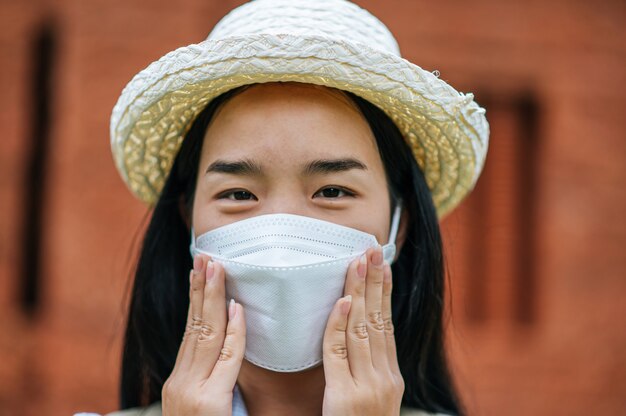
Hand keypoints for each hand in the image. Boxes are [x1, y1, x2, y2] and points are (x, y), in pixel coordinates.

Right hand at [162, 255, 245, 415]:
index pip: (192, 331)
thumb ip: (211, 379)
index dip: (198, 300)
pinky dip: (232, 332)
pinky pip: (225, 360)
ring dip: (212, 297)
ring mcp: (191, 392)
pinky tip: (236, 308)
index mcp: (181, 381)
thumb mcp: (204, 405)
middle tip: (205, 255)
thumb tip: (222, 352)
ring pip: (205, 335)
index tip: (201, 272)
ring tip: (215, 266)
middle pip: (194, 326)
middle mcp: (180, 382)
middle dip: (201, 288)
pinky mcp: (208, 404)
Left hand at [322, 246, 403, 414]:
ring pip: (363, 329)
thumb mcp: (370, 398)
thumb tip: (353, 331)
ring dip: (360, 292)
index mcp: (390, 377)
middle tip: (372, 250)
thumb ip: (365, 368)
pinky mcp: (347, 397)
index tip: (381, 265)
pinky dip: (341, 325)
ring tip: (359, 262)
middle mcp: (385, 378)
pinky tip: (344, 301)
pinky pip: (340, 352)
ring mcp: (368, 387)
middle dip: (376, 282)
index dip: (383, 293)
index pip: (386, 325)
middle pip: (379, 320)